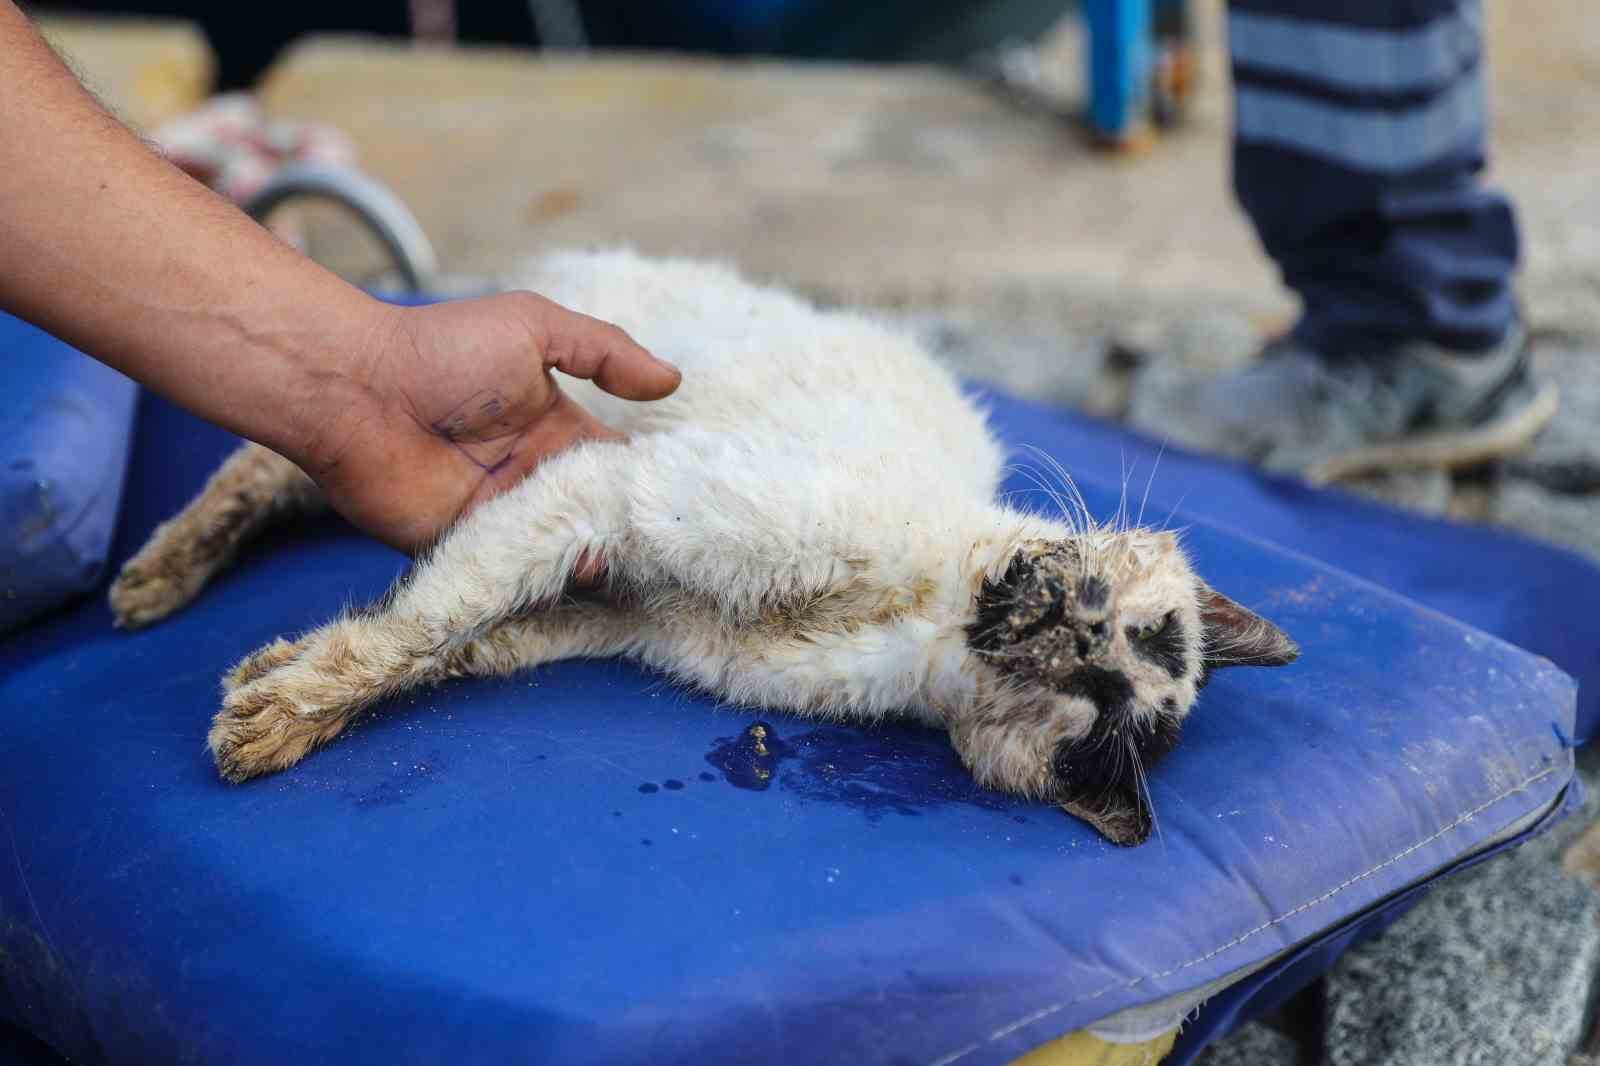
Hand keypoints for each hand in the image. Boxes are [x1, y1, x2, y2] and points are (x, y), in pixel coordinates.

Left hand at [301, 291, 678, 553]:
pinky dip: (542, 574)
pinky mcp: (465, 550)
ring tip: (622, 556)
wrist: (356, 389)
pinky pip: (513, 571)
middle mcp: (533, 477)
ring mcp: (500, 517)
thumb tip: (673, 379)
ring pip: (561, 549)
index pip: (614, 465)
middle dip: (626, 529)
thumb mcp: (534, 327)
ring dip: (591, 554)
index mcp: (555, 428)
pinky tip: (575, 571)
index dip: (647, 481)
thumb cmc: (442, 350)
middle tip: (665, 542)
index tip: (685, 498)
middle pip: (595, 515)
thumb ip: (604, 351)